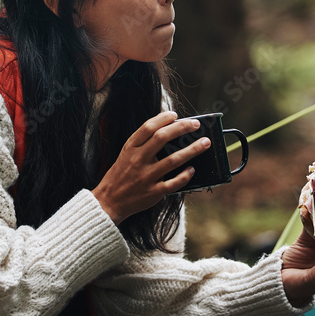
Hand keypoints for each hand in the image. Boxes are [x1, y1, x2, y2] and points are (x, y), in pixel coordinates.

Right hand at [92, 111, 207, 223]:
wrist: (109, 200)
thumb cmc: (120, 174)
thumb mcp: (126, 154)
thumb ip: (142, 143)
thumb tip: (166, 129)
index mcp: (130, 148)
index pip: (148, 127)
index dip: (163, 119)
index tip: (175, 115)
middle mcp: (138, 160)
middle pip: (162, 138)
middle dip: (182, 128)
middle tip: (196, 125)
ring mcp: (146, 177)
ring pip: (173, 160)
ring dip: (192, 150)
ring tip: (204, 143)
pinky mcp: (154, 192)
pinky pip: (174, 182)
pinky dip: (185, 175)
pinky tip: (192, 169)